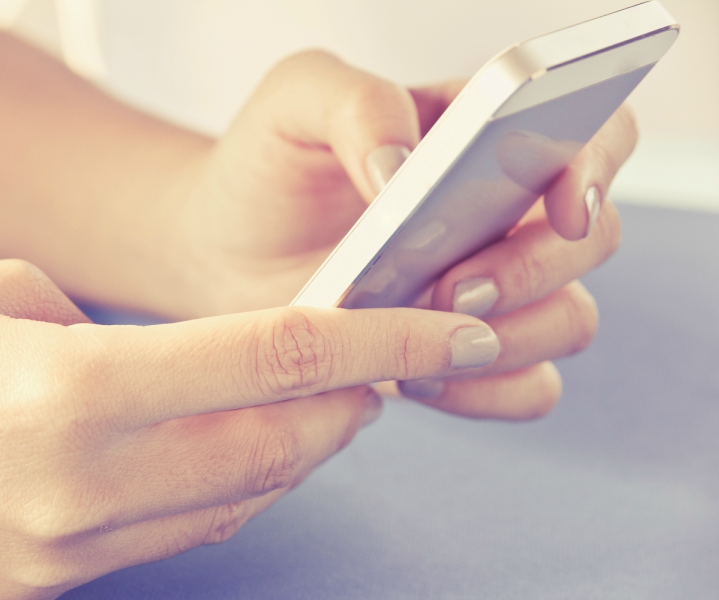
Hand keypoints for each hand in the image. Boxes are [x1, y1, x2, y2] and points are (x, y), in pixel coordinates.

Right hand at [0, 259, 498, 598]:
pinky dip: (233, 489)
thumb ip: (111, 333)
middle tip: (391, 359)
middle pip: (281, 444)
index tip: (449, 332)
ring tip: (324, 397)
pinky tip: (238, 450)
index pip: (276, 358)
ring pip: (241, 500)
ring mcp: (70, 552)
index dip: (382, 340)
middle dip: (356, 399)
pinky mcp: (51, 587)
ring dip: (300, 446)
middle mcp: (85, 485)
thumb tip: (182, 364)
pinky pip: (180, 535)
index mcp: (72, 391)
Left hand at [170, 51, 634, 418]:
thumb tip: (408, 172)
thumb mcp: (297, 102)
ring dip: (510, 338)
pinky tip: (416, 379)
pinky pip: (525, 388)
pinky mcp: (464, 355)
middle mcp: (507, 214)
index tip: (562, 205)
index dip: (598, 169)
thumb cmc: (270, 163)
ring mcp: (492, 289)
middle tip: (450, 287)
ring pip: (571, 321)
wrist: (226, 246)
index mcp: (488, 137)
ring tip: (418, 340)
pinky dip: (485, 392)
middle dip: (531, 271)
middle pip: (592, 242)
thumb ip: (359, 105)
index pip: (593, 138)